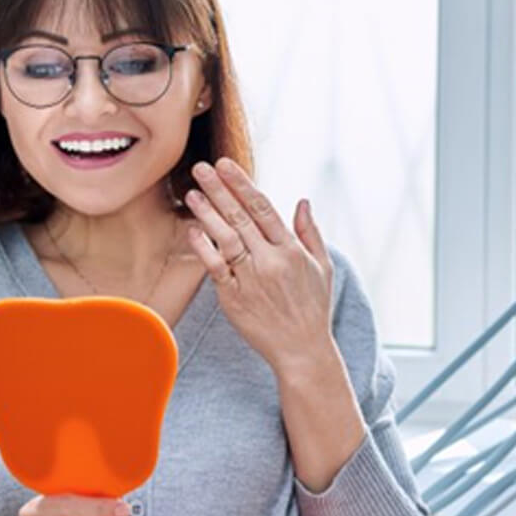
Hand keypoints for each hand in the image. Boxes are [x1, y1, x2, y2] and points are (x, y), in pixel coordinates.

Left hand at [182, 157, 336, 369]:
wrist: (301, 350)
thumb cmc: (313, 308)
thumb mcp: (323, 268)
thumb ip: (310, 233)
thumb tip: (302, 201)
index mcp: (292, 250)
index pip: (263, 208)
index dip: (241, 184)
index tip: (225, 165)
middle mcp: (271, 261)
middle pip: (240, 217)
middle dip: (219, 189)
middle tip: (201, 167)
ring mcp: (251, 279)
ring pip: (225, 238)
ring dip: (207, 213)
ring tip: (191, 192)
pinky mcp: (234, 297)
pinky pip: (215, 267)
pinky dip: (203, 248)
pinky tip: (193, 230)